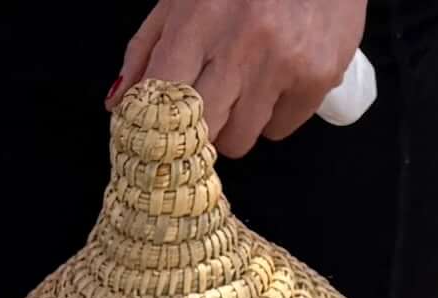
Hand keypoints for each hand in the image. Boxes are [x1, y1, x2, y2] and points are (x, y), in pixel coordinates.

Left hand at [115, 0, 365, 157]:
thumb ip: (147, 46)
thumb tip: (119, 102)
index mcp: (200, 18)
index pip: (160, 96)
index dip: (154, 123)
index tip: (157, 130)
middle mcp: (241, 44)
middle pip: (199, 129)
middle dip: (196, 126)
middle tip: (205, 105)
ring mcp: (283, 64)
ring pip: (239, 140)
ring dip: (235, 124)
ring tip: (243, 87)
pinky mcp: (319, 77)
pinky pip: (279, 129)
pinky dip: (273, 115)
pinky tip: (276, 81)